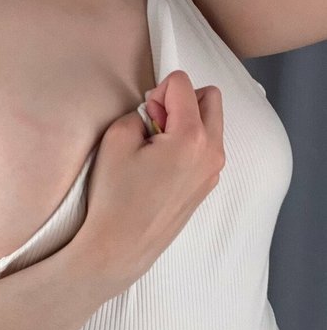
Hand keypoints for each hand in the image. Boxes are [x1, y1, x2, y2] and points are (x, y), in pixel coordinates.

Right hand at [75, 70, 225, 297]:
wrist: (121, 246)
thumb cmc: (115, 195)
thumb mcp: (116, 138)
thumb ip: (140, 111)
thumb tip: (157, 112)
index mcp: (192, 137)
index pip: (183, 83)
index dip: (158, 91)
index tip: (144, 118)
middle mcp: (213, 152)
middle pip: (210, 98)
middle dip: (182, 99)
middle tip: (155, 125)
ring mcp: (214, 171)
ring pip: (212, 122)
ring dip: (187, 120)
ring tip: (158, 146)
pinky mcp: (208, 185)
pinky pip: (208, 147)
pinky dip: (190, 142)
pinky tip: (164, 165)